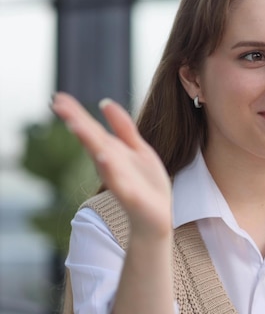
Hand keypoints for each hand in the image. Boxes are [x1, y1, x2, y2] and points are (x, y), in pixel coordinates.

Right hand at [51, 92, 171, 239]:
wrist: (157, 218)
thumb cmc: (146, 184)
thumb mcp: (138, 149)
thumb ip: (123, 128)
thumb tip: (105, 102)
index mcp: (112, 152)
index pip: (92, 129)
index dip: (76, 113)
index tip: (58, 96)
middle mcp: (110, 164)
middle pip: (92, 139)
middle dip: (76, 121)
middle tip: (57, 104)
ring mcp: (118, 180)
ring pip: (100, 158)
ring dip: (89, 141)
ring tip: (76, 123)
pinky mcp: (130, 196)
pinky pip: (118, 182)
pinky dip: (110, 170)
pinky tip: (103, 157)